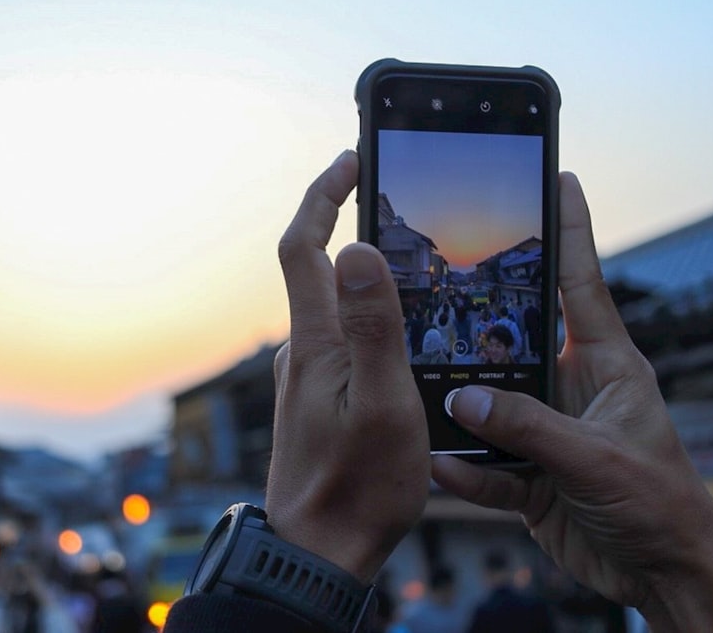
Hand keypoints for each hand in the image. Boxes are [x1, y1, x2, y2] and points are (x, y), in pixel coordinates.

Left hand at [266, 150, 429, 583]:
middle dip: (343, 222)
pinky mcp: (317, 402)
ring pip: (330, 307)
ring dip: (358, 273)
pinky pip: (338, 340)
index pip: (305, 247)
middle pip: (315, 269)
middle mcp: (303, 352)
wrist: (318, 551)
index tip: (350, 161)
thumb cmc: (357, 487)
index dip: (322, 197)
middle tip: (385, 197)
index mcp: (316, 342)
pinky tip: (397, 335)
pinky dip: (362, 316)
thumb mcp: (382, 403)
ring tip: (408, 264)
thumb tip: (359, 251)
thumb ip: (374, 327)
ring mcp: (307, 378)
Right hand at [432, 172, 712, 629]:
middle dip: (477, 326)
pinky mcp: (530, 474)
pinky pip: (484, 463)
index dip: (571, 231)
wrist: (663, 576)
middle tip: (433, 294)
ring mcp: (547, 432)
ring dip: (458, 408)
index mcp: (606, 364)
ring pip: (489, 405)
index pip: (583, 284)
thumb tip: (464, 400)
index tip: (559, 179)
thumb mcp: (595, 457)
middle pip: (515, 342)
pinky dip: (462, 467)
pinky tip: (440, 467)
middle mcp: (571, 389)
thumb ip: (528, 427)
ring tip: (418, 391)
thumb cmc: (659, 503)